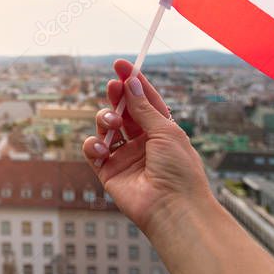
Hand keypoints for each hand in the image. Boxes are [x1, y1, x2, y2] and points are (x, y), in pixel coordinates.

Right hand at [82, 59, 211, 234]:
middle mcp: (142, 142)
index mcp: (162, 131)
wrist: (174, 208)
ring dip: (105, 119)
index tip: (120, 65)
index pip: (144, 101)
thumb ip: (144, 108)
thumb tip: (131, 84)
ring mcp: (125, 157)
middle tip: (112, 86)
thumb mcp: (166, 131)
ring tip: (112, 123)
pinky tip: (102, 147)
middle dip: (116, 96)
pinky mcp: (109, 172)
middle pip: (123, 111)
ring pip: (105, 128)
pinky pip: (93, 151)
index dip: (133, 82)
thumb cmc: (180, 170)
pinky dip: (93, 145)